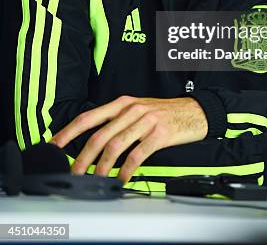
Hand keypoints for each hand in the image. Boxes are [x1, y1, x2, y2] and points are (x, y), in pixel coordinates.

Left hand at [51, 96, 207, 182]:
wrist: (195, 111)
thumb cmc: (164, 113)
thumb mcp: (138, 110)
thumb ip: (117, 121)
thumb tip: (92, 142)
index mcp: (123, 103)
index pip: (89, 117)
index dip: (69, 132)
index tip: (54, 145)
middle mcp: (132, 109)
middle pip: (99, 134)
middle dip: (82, 157)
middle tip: (73, 173)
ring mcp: (146, 121)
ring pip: (115, 145)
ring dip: (102, 166)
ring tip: (95, 180)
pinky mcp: (160, 134)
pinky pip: (137, 155)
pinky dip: (126, 170)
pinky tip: (121, 179)